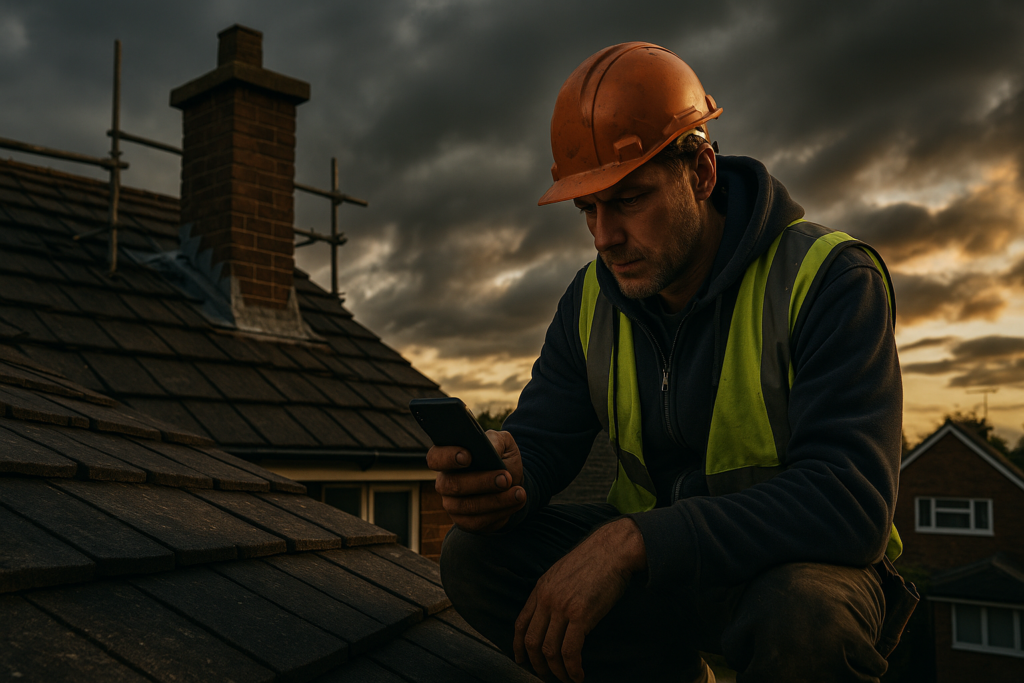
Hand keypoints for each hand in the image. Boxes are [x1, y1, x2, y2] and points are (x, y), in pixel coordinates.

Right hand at [427, 430, 525, 532]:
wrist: (512, 483)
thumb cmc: (501, 458)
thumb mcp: (503, 443)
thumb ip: (496, 440)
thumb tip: (491, 449)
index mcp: (448, 458)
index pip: (435, 457)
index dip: (447, 458)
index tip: (467, 457)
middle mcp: (445, 482)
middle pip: (452, 484)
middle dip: (481, 482)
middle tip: (506, 478)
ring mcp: (452, 504)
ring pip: (467, 506)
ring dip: (495, 500)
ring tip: (519, 493)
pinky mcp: (464, 522)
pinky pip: (477, 522)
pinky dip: (500, 513)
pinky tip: (516, 502)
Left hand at [513, 518, 646, 682]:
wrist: (612, 549)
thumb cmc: (594, 560)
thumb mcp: (562, 572)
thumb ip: (553, 591)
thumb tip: (552, 613)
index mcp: (541, 588)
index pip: (521, 623)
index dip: (518, 645)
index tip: (521, 659)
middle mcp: (547, 599)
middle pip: (532, 641)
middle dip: (537, 664)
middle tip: (546, 675)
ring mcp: (562, 607)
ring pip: (549, 650)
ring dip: (557, 671)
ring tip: (566, 679)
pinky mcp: (581, 615)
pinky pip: (570, 651)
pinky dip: (572, 668)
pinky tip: (578, 675)